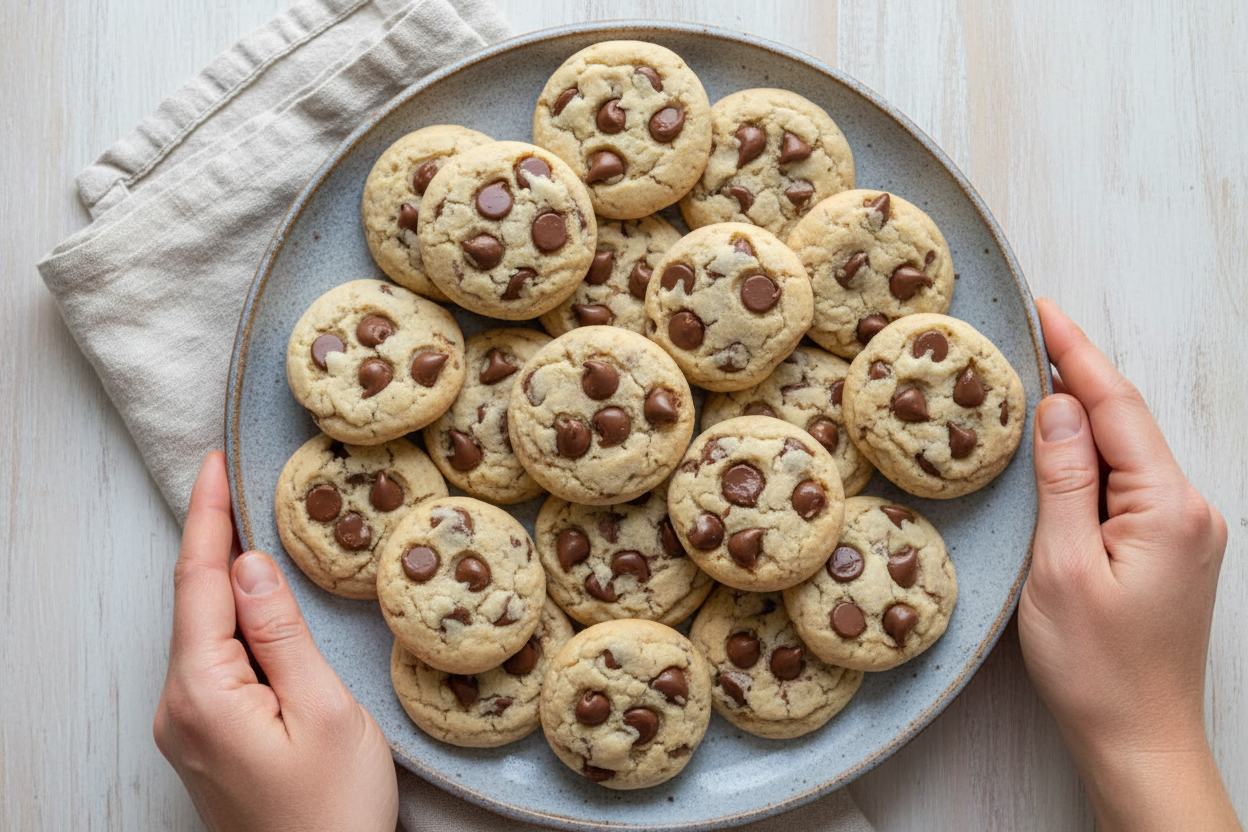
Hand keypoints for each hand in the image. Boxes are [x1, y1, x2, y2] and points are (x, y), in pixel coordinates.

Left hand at [153, 451, 397, 831]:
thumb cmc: (334, 811)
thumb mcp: (325, 710)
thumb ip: (280, 633)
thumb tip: (248, 565)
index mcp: (203, 694)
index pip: (197, 583)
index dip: (208, 516)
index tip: (214, 462)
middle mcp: (180, 707)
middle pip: (193, 602)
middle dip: (214, 536)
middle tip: (236, 477)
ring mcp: (188, 726)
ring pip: (204, 630)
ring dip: (226, 577)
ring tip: (254, 524)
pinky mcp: (207, 738)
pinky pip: (214, 659)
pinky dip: (233, 618)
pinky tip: (258, 599)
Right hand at [1018, 299, 1237, 829]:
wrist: (1139, 738)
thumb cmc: (1097, 666)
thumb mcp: (1062, 567)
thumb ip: (1064, 479)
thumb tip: (1057, 406)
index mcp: (1167, 507)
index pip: (1118, 407)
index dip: (1076, 354)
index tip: (1045, 309)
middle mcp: (1191, 509)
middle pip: (1129, 421)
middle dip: (1079, 374)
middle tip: (1030, 333)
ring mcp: (1187, 530)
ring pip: (1130, 451)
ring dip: (1086, 414)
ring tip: (1034, 380)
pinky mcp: (1172, 549)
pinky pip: (1130, 481)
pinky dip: (1094, 455)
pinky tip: (1063, 447)